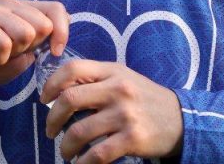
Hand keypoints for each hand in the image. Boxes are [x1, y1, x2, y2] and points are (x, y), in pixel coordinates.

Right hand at [0, 0, 68, 88]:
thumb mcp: (24, 55)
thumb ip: (42, 40)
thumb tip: (65, 23)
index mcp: (25, 8)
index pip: (56, 9)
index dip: (62, 31)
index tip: (55, 52)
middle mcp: (11, 3)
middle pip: (42, 25)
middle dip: (31, 48)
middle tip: (11, 52)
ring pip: (25, 34)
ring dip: (14, 53)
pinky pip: (3, 43)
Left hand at [39, 59, 183, 163]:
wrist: (179, 118)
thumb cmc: (144, 97)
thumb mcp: (123, 78)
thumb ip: (97, 80)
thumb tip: (61, 92)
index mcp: (112, 71)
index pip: (73, 68)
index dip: (51, 84)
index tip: (44, 99)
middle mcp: (117, 89)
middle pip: (70, 99)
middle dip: (52, 118)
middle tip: (50, 130)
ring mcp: (124, 114)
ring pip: (79, 131)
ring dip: (65, 146)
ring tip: (66, 152)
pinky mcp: (132, 139)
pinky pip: (97, 154)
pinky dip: (83, 163)